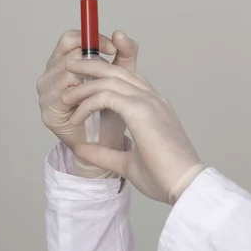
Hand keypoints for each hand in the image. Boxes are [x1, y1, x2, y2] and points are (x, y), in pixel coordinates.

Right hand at [37, 30, 138, 175]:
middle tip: (112, 71)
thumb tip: (119, 33)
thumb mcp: (123, 75)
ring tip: (104, 90)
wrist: (110, 141)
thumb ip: (125, 53)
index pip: (71, 38)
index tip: (112, 47)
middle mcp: (51, 75)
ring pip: (66, 73)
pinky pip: (63, 96)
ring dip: (88, 80)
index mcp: (66, 62)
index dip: (91, 39)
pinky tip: (94, 104)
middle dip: (93, 60)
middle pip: (67, 54)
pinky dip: (81, 97)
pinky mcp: (48, 113)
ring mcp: (46, 94)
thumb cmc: (113, 107)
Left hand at [62, 60, 203, 203]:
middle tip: (70, 66)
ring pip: (111, 78)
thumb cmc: (164, 176)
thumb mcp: (127, 163)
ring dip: (85, 83)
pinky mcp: (141, 111)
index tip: (83, 84)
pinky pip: (106, 96)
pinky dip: (88, 102)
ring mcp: (149, 102)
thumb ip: (105, 154)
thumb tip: (82, 150)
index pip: (129, 80)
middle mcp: (153, 99)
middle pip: (119, 70)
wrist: (184, 184)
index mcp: (154, 108)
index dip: (105, 78)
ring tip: (66, 93)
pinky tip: (76, 115)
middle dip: (92, 65)